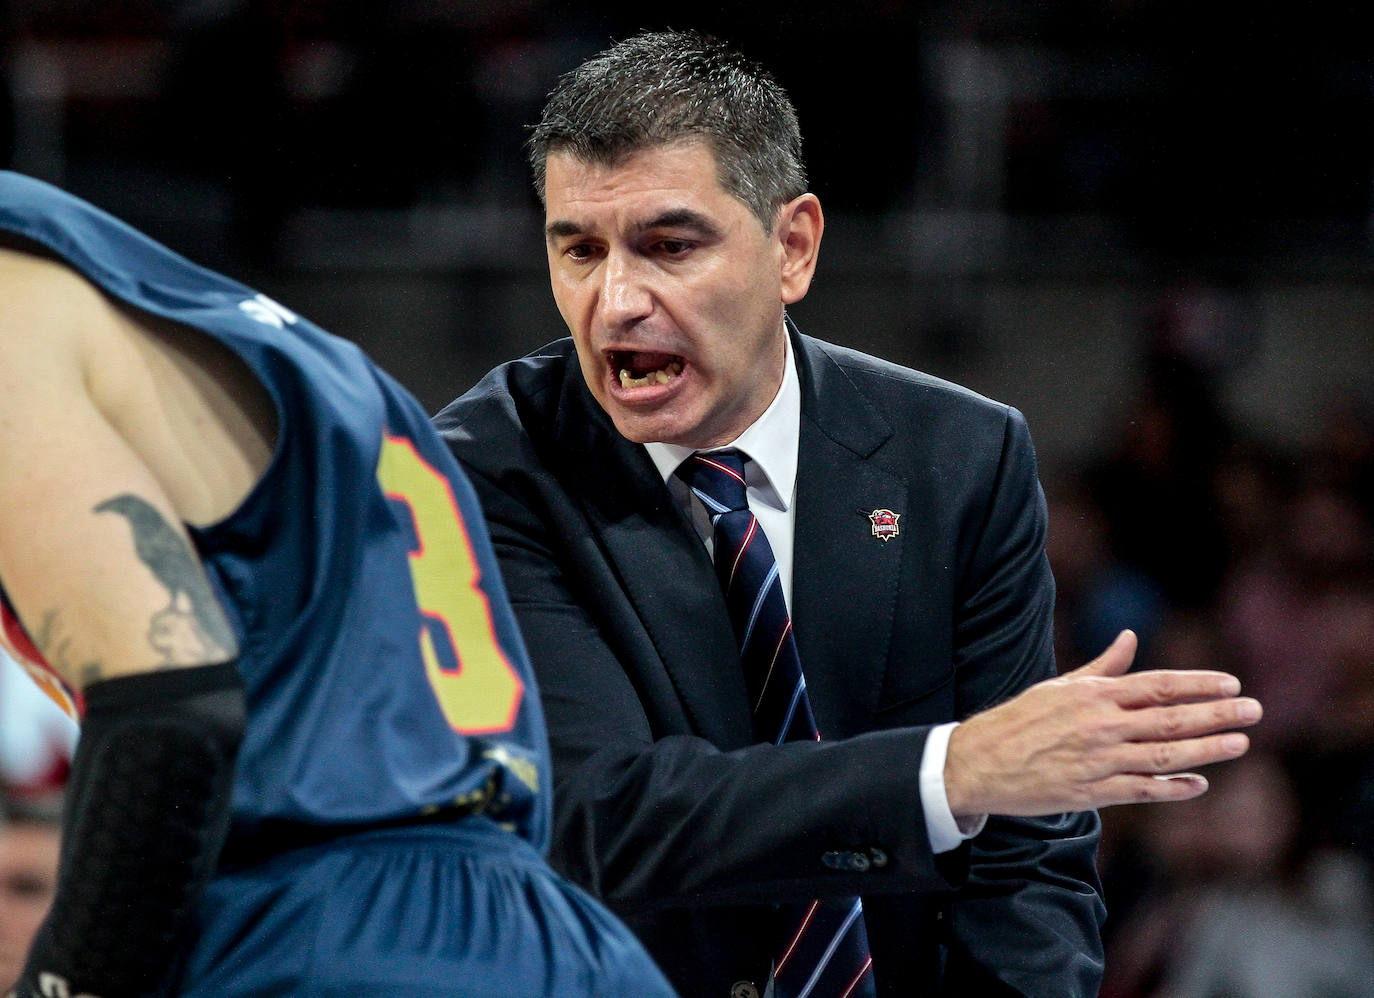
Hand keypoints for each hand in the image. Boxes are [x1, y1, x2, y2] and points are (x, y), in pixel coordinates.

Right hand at [944, 630, 1261, 818]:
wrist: (977, 762)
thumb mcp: (1058, 686)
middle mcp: (1099, 726)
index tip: (1231, 684)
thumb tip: (1129, 637)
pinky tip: (1199, 784)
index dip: (1196, 685)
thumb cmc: (1018, 721)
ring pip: (1163, 756)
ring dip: (1206, 751)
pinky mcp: (1090, 793)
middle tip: (1254, 711)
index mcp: (1092, 695)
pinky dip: (1172, 789)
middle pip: (1169, 720)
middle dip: (1216, 715)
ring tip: (1239, 744)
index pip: (1156, 686)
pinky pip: (1141, 791)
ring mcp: (1096, 761)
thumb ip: (1102, 666)